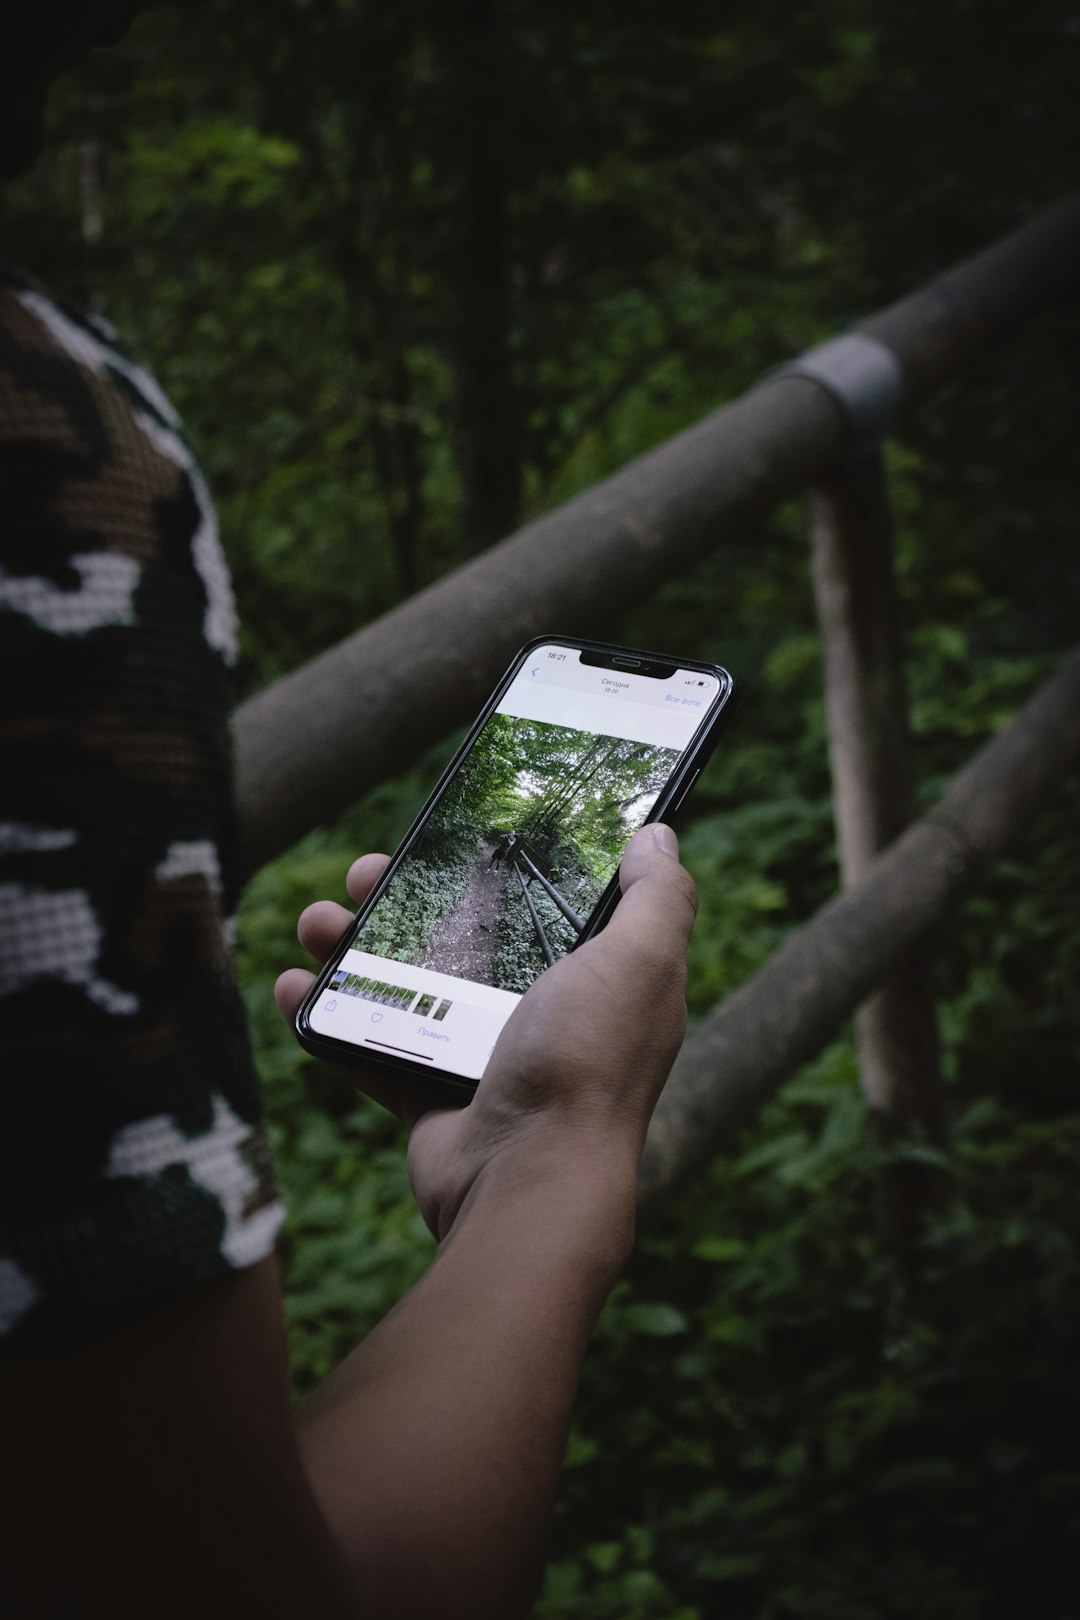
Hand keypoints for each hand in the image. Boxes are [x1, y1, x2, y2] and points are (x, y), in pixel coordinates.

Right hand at [275, 824, 697, 1241]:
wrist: (525, 1181)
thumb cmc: (586, 1064)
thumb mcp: (639, 962)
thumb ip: (657, 899)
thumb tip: (659, 836)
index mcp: (598, 981)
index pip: (550, 904)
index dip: (504, 865)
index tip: (456, 830)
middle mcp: (543, 1017)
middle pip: (464, 936)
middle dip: (405, 898)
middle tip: (363, 873)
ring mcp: (483, 1058)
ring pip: (408, 985)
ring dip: (354, 948)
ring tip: (315, 923)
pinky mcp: (431, 1096)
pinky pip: (371, 1045)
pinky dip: (329, 1016)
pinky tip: (295, 988)